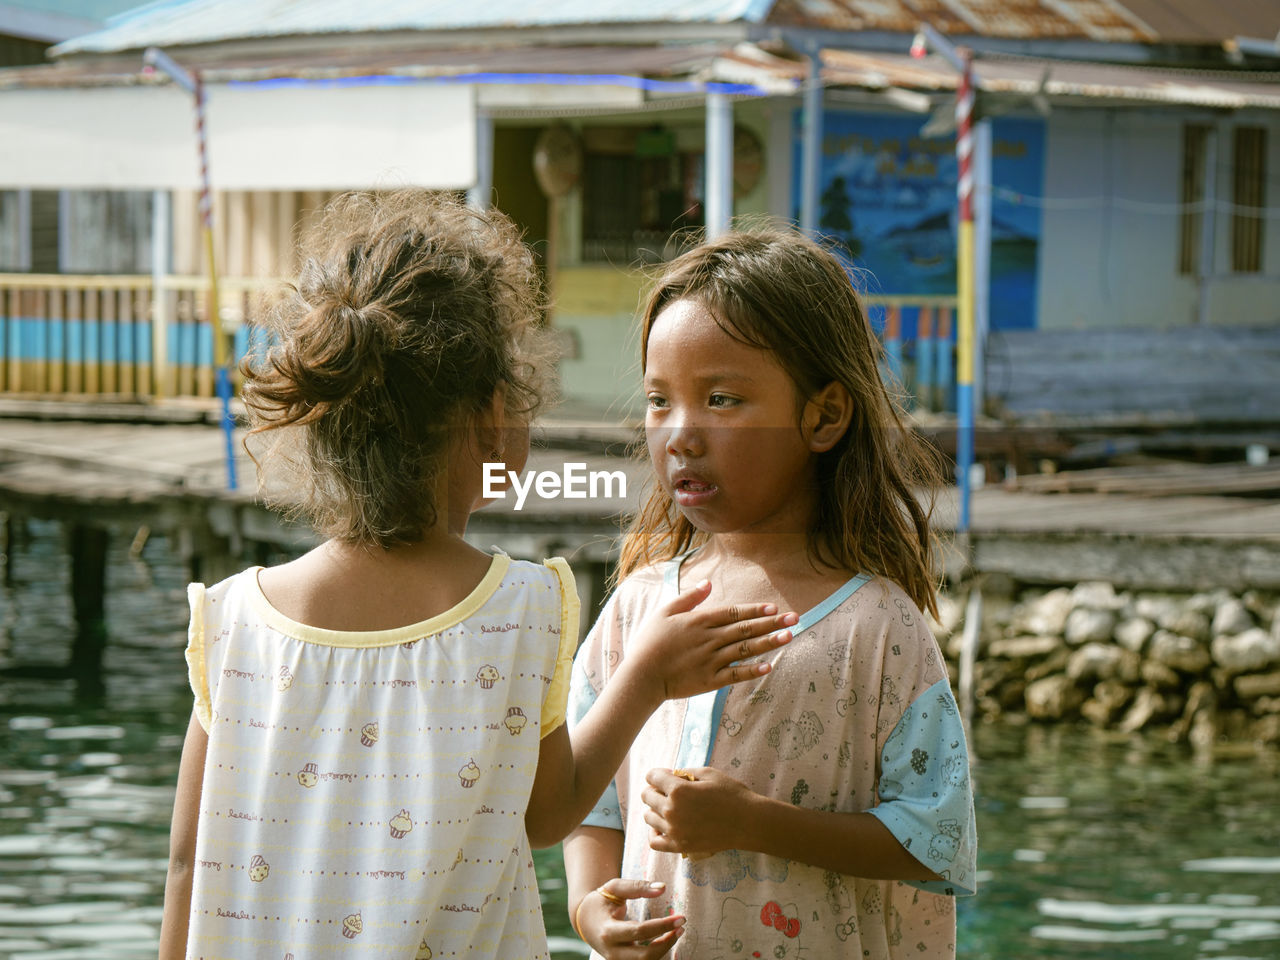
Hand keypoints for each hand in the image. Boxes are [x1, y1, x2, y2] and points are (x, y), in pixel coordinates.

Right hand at [575, 878, 683, 958]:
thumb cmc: (601, 901)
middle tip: (681, 927)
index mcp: (608, 931)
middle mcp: (612, 951)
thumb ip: (637, 886)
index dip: (662, 926)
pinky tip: (666, 940)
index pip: (640, 932)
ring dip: (664, 950)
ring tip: (676, 932)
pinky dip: (657, 954)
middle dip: (667, 943)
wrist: (584, 919)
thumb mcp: (614, 888)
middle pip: (644, 956)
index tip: (680, 918)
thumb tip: (662, 888)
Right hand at [624, 580, 794, 702]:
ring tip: (789, 637)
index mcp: (699, 621)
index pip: (733, 613)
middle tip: (795, 618)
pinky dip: (752, 670)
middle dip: (772, 623)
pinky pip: (736, 674)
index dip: (754, 610)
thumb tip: (708, 583)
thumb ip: (688, 598)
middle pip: (745, 629)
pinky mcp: (710, 681)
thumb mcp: (664, 612)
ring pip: (745, 649)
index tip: (774, 607)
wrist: (641, 677)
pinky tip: (769, 665)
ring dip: (769, 642)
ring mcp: (711, 661)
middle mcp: (709, 640)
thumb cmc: (650, 643)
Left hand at [642, 767, 757, 856]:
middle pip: (647, 796)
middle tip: (669, 790)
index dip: (658, 774)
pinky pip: (654, 842)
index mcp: (678, 790)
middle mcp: (671, 811)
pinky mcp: (680, 846)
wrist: (748, 823)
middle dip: (655, 789)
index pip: (652, 776)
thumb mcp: (708, 773)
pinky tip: (663, 826)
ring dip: (655, 809)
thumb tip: (667, 774)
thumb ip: (684, 772)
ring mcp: (674, 831)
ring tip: (669, 807)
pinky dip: (654, 832)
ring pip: (648, 817)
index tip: (666, 776)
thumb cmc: (731, 794)